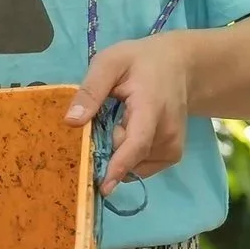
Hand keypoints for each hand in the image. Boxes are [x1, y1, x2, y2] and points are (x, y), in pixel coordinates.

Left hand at [65, 33, 192, 195]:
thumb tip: (70, 122)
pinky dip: (128, 155)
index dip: (118, 166)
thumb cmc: (140, 62)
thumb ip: (91, 90)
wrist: (178, 65)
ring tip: (121, 119)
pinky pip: (140, 166)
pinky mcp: (172, 155)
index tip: (103, 186)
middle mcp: (167, 133)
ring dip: (117, 151)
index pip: (136, 144)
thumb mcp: (109, 63)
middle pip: (129, 157)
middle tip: (105, 117)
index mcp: (151, 108)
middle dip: (106, 148)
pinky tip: (130, 130)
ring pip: (132, 164)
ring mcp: (173, 147)